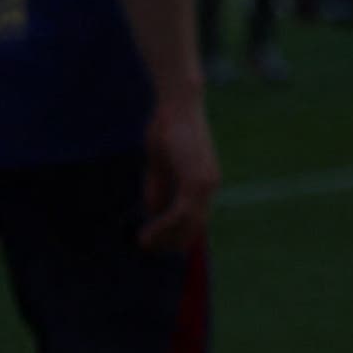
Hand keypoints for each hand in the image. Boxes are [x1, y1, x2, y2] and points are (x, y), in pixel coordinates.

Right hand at [137, 89, 220, 252]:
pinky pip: (182, 213)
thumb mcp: (159, 163)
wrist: (177, 104)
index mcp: (203, 182)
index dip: (175, 233)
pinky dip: (165, 225)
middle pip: (194, 228)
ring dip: (165, 237)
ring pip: (189, 225)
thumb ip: (159, 187)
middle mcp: (209, 186)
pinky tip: (148, 230)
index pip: (194, 219)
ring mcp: (205, 185)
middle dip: (170, 241)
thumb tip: (153, 211)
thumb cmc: (167, 126)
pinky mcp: (195, 181)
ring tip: (143, 242)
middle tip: (146, 247)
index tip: (154, 240)